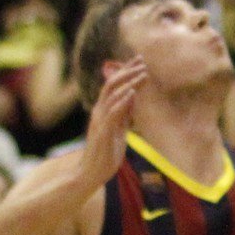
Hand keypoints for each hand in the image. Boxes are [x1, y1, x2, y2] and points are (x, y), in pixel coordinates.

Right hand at [79, 60, 145, 185]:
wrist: (90, 174)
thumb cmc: (105, 154)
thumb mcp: (119, 131)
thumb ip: (124, 115)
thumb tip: (133, 98)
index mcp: (102, 111)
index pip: (113, 85)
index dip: (125, 71)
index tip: (139, 60)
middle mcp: (99, 113)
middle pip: (111, 85)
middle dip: (127, 71)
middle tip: (143, 62)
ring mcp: (100, 122)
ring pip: (112, 96)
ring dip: (128, 83)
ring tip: (143, 74)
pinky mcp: (103, 133)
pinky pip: (112, 114)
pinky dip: (122, 102)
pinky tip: (132, 93)